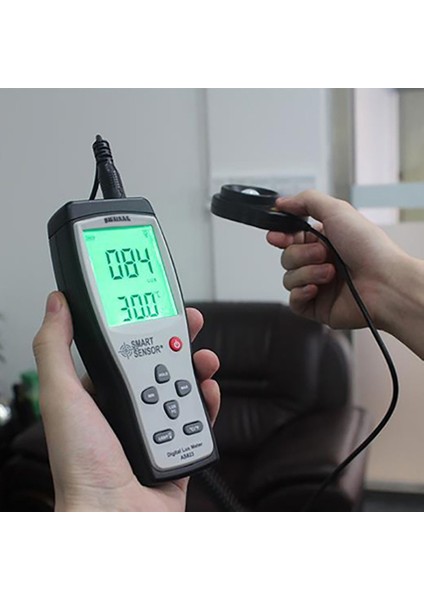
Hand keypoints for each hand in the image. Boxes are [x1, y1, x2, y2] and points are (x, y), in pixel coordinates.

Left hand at [33, 291, 219, 511]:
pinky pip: (200, 419)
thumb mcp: (62, 398)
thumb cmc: (82, 468)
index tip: (157, 310)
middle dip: (179, 343)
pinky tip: (208, 393)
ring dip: (197, 370)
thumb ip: (55, 349)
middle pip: (160, 365)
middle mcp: (126, 411)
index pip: (124, 351)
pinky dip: (208, 403)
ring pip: (183, 388)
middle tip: (192, 328)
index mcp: (97, 397)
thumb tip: (55, 305)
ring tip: (202, 363)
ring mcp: (154, 429)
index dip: (143, 327)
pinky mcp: (179, 448)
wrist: (116, 517)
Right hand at [266, 190, 407, 330]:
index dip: (281, 236)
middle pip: (287, 257)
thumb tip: (282, 202)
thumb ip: (306, 201)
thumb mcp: (337, 210)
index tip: (276, 236)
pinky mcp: (317, 307)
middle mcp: (321, 262)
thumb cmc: (370, 249)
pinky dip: (302, 293)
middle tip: (322, 253)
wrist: (384, 283)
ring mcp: (318, 285)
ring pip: (289, 278)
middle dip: (301, 254)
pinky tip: (317, 288)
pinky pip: (293, 301)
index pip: (291, 237)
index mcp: (325, 239)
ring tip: (330, 273)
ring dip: (307, 273)